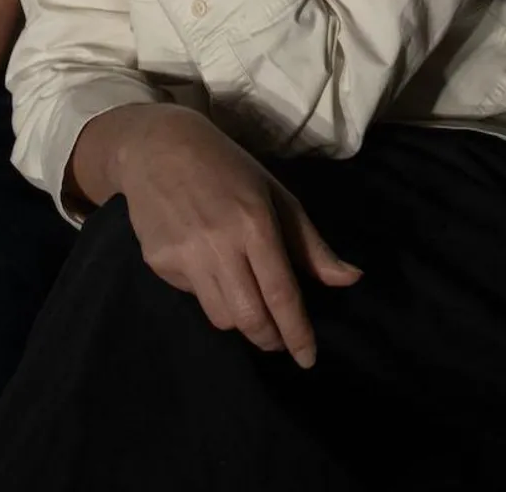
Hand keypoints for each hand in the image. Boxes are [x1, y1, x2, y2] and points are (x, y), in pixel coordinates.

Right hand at [115, 105, 359, 367]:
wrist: (155, 145)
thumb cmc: (225, 165)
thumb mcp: (274, 193)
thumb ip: (309, 243)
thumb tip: (351, 279)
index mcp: (254, 224)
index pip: (281, 294)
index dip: (298, 334)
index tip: (308, 360)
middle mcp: (218, 244)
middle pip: (250, 318)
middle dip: (270, 339)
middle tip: (278, 340)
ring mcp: (184, 255)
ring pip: (221, 318)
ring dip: (240, 319)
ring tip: (245, 299)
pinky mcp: (157, 262)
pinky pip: (193, 296)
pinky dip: (208, 293)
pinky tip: (206, 266)